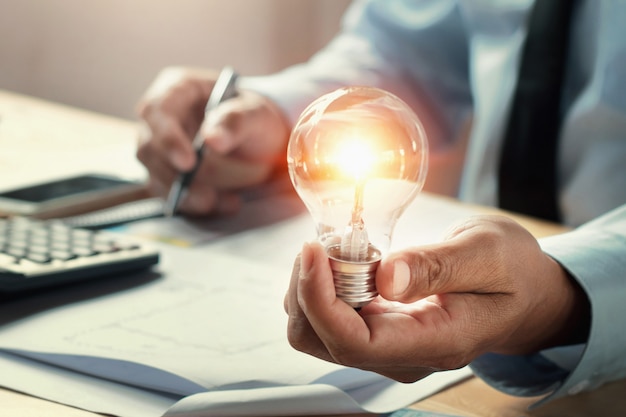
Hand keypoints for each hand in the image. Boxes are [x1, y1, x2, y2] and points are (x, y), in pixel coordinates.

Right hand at [136, 66, 289, 214]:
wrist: (262, 140)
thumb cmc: (255, 117)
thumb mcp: (256, 114)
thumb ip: (236, 121)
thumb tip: (212, 139)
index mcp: (177, 89)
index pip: (157, 111)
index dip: (167, 138)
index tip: (188, 163)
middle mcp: (161, 119)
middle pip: (149, 148)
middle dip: (176, 175)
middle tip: (207, 195)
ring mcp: (161, 150)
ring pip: (157, 176)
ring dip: (189, 195)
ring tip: (227, 201)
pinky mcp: (168, 176)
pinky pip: (172, 196)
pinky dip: (198, 205)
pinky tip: (228, 204)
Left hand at [284, 215, 589, 382]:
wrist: (525, 295)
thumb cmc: (513, 272)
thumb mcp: (486, 253)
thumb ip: (437, 266)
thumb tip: (386, 278)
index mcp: (435, 342)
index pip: (353, 341)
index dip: (319, 299)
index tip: (313, 251)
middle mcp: (403, 356)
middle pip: (322, 340)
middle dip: (307, 290)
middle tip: (326, 242)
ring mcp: (389, 348)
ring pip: (317, 332)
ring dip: (310, 287)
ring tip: (339, 248)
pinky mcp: (379, 333)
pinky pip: (330, 319)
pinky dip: (322, 286)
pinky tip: (345, 259)